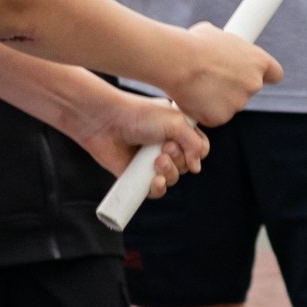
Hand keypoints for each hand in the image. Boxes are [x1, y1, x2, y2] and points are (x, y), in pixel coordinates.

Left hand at [71, 84, 208, 199]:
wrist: (106, 122)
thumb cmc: (139, 115)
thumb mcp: (175, 121)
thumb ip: (194, 143)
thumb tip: (196, 168)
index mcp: (178, 130)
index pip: (200, 148)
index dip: (196, 150)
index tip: (182, 142)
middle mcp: (166, 146)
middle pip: (187, 165)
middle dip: (179, 159)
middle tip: (164, 147)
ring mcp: (151, 162)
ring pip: (173, 178)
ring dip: (169, 172)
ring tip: (156, 160)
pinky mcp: (138, 176)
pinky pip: (156, 190)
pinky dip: (158, 188)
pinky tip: (154, 181)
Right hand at [159, 22, 281, 124]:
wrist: (177, 61)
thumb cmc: (193, 43)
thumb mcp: (217, 36)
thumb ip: (227, 48)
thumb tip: (219, 49)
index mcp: (258, 61)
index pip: (275, 74)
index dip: (264, 74)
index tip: (253, 74)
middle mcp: (253, 84)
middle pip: (247, 90)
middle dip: (232, 86)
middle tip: (212, 77)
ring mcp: (238, 103)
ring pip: (229, 104)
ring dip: (216, 98)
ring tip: (197, 83)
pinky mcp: (220, 118)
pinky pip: (213, 116)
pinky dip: (203, 110)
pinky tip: (191, 96)